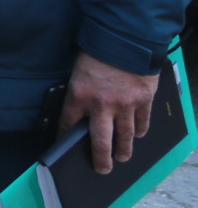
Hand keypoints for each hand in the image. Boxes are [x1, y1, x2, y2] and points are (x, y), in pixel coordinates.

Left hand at [61, 50, 161, 174]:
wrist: (125, 38)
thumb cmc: (97, 51)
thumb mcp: (78, 70)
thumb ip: (79, 91)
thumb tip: (80, 109)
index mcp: (78, 95)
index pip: (68, 124)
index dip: (65, 136)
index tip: (64, 144)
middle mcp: (101, 106)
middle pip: (100, 143)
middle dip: (100, 160)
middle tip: (101, 169)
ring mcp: (125, 106)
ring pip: (125, 138)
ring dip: (124, 151)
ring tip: (121, 157)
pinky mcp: (143, 102)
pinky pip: (142, 124)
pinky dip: (139, 132)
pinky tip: (136, 136)